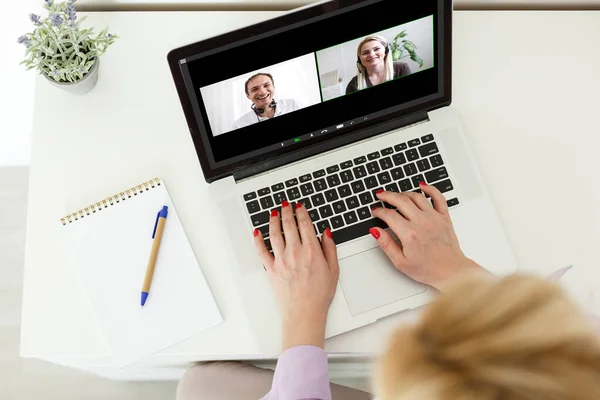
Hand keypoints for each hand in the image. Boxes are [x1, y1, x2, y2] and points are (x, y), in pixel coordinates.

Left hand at [254, 201, 339, 349]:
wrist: (304, 313)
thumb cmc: (319, 295)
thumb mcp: (333, 270)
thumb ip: (330, 248)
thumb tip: (326, 233)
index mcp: (311, 251)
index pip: (304, 224)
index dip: (301, 212)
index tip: (299, 206)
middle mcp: (295, 252)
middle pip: (288, 225)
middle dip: (287, 211)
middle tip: (285, 205)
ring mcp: (281, 260)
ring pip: (274, 234)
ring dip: (273, 220)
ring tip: (274, 213)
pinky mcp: (271, 269)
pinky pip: (261, 251)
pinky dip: (258, 240)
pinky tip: (257, 232)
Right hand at [370, 183, 484, 290]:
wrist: (451, 271)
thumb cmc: (428, 269)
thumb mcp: (400, 262)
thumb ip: (386, 244)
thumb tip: (375, 231)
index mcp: (409, 234)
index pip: (389, 215)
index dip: (379, 211)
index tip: (375, 212)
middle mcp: (421, 222)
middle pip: (400, 200)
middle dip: (387, 195)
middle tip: (380, 195)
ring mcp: (434, 218)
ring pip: (416, 197)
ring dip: (403, 193)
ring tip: (396, 194)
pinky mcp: (444, 217)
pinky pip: (438, 197)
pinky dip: (430, 189)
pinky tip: (423, 186)